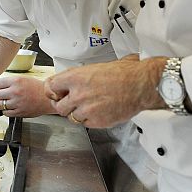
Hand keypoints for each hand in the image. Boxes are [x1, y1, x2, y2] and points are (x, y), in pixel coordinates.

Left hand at [0, 75, 54, 116]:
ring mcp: (17, 103)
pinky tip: (10, 107)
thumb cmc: (37, 88)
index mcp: (15, 81)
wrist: (48, 98)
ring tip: (3, 102)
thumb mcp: (23, 79)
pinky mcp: (19, 112)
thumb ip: (10, 82)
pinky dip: (5, 111)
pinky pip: (6, 113)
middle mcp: (15, 91)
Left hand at [44, 56, 165, 127]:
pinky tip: (99, 111)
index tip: (56, 94)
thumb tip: (69, 80)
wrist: (141, 85)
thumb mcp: (95, 67)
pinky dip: (90, 120)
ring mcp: (87, 109)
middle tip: (72, 103)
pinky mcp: (97, 121)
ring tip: (90, 106)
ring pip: (72, 117)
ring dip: (78, 113)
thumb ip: (78, 76)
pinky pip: (86, 123)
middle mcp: (78, 94)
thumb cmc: (123, 73)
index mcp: (75, 77)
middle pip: (59, 106)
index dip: (53, 91)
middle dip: (64, 105)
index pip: (51, 87)